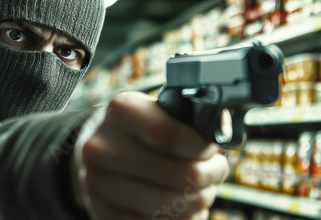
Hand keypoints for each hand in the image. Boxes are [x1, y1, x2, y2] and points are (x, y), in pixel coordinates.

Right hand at [71, 92, 228, 219]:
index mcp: (120, 111)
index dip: (201, 147)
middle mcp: (102, 147)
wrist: (99, 152)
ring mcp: (98, 183)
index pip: (168, 134)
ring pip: (169, 205)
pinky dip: (179, 219)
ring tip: (200, 190)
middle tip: (216, 171)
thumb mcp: (156, 111)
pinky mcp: (102, 212)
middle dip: (208, 176)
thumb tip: (222, 134)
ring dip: (197, 200)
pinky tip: (181, 207)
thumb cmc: (139, 131)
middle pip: (176, 174)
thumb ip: (185, 120)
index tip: (214, 150)